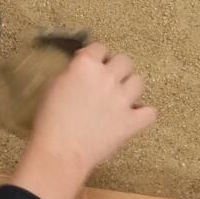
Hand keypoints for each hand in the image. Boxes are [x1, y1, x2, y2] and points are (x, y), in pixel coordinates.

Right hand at [10, 42, 155, 198]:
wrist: (60, 152)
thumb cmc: (49, 120)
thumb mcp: (52, 86)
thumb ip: (70, 73)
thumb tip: (79, 72)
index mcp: (86, 65)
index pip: (100, 47)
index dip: (96, 55)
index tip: (93, 63)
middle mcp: (107, 77)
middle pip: (124, 60)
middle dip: (117, 68)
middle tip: (108, 79)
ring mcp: (122, 100)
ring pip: (139, 82)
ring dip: (130, 87)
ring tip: (121, 96)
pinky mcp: (131, 122)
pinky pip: (150, 112)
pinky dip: (143, 114)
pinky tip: (134, 116)